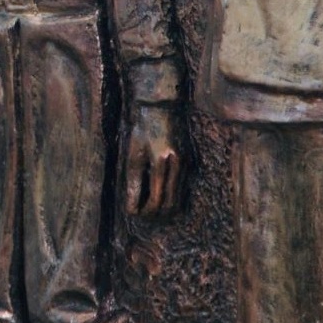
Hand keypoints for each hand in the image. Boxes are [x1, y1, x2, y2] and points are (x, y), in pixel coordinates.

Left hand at [123, 102, 182, 216]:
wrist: (161, 106)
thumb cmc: (142, 128)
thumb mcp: (132, 153)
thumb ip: (133, 182)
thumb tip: (131, 207)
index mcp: (161, 162)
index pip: (155, 199)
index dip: (144, 211)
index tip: (133, 213)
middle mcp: (178, 165)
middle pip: (170, 204)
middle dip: (155, 214)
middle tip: (141, 215)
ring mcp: (187, 163)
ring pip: (179, 198)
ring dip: (164, 208)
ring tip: (148, 210)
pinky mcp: (190, 161)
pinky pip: (183, 188)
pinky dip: (172, 197)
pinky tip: (159, 197)